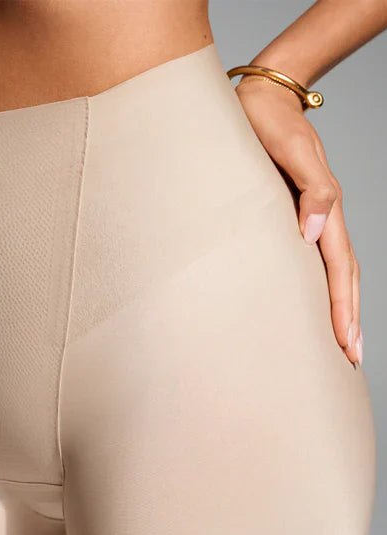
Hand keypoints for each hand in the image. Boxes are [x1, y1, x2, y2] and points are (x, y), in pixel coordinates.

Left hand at [235, 76, 362, 365]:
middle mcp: (321, 218)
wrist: (264, 97)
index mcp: (323, 209)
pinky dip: (321, 286)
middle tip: (351, 358)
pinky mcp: (293, 215)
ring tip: (340, 341)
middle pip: (343, 277)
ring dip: (339, 307)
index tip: (345, 342)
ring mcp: (310, 218)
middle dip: (347, 318)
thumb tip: (314, 234)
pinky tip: (314, 302)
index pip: (339, 269)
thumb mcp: (292, 151)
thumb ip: (312, 189)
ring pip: (332, 271)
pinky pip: (314, 260)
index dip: (342, 306)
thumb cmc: (268, 123)